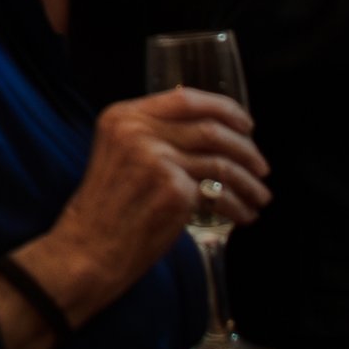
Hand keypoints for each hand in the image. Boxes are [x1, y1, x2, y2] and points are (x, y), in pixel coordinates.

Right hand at [11, 90, 269, 335]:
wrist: (87, 250)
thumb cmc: (105, 210)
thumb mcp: (118, 154)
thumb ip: (151, 134)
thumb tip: (207, 125)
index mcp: (123, 117)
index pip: (186, 98)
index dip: (224, 108)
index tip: (246, 123)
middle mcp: (139, 132)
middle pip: (211, 129)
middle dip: (245, 148)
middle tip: (261, 166)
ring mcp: (157, 160)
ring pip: (222, 162)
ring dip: (248, 181)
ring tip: (259, 195)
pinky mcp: (173, 191)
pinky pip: (219, 194)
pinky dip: (238, 205)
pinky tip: (243, 215)